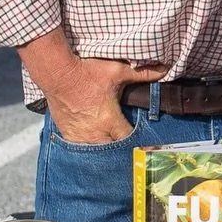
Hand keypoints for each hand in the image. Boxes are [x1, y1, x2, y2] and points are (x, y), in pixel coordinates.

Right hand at [45, 58, 163, 143]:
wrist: (57, 74)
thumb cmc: (87, 72)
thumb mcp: (117, 70)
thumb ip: (142, 73)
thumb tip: (165, 70)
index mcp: (110, 121)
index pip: (129, 140)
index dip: (137, 141)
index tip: (144, 142)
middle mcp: (95, 133)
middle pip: (113, 150)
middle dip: (121, 148)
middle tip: (128, 145)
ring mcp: (80, 136)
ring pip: (97, 152)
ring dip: (105, 149)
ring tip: (112, 148)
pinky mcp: (68, 134)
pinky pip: (80, 149)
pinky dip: (88, 147)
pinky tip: (93, 144)